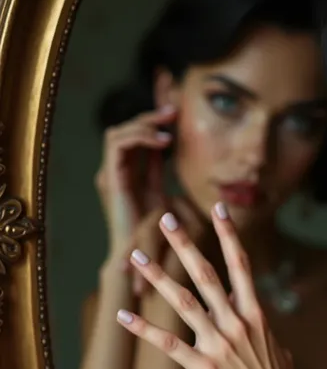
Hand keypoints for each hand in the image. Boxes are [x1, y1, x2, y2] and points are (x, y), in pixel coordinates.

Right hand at [95, 105, 176, 252]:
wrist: (138, 256)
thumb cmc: (151, 232)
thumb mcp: (159, 193)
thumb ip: (157, 170)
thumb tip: (168, 148)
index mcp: (125, 173)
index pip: (134, 137)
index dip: (152, 122)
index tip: (175, 114)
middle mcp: (114, 171)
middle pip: (124, 130)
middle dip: (148, 118)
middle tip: (173, 112)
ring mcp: (110, 174)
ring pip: (117, 133)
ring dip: (143, 125)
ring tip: (168, 130)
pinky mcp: (111, 178)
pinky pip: (118, 145)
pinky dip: (140, 138)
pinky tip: (162, 143)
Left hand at [116, 202, 310, 368]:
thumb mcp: (279, 355)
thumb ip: (267, 335)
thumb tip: (263, 327)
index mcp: (256, 315)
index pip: (241, 265)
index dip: (229, 235)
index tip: (218, 209)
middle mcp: (237, 323)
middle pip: (207, 274)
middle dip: (186, 244)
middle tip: (166, 219)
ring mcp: (220, 344)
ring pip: (184, 302)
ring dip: (158, 277)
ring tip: (136, 256)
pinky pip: (169, 344)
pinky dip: (144, 329)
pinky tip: (123, 315)